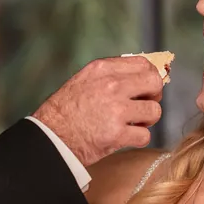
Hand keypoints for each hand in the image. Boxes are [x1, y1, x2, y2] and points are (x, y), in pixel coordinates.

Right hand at [33, 59, 164, 166]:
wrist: (50, 137)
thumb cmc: (64, 112)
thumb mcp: (83, 80)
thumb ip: (109, 75)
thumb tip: (138, 76)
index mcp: (102, 69)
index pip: (143, 64)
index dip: (150, 77)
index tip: (146, 89)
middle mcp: (111, 85)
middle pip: (154, 83)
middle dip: (153, 97)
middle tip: (142, 107)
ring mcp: (116, 110)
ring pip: (154, 111)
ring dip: (147, 120)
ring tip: (133, 124)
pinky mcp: (117, 134)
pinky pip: (145, 135)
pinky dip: (138, 139)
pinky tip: (126, 138)